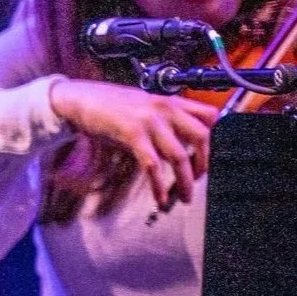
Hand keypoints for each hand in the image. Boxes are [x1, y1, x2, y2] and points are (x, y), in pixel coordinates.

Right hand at [48, 78, 217, 210]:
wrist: (81, 98)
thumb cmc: (110, 105)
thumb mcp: (144, 107)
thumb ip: (164, 122)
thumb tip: (179, 147)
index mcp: (171, 102)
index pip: (209, 116)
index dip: (216, 138)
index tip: (210, 157)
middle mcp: (165, 109)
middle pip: (202, 137)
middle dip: (204, 164)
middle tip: (197, 180)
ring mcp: (149, 121)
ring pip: (180, 156)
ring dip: (184, 181)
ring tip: (182, 197)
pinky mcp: (132, 133)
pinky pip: (152, 164)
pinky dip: (158, 185)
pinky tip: (159, 196)